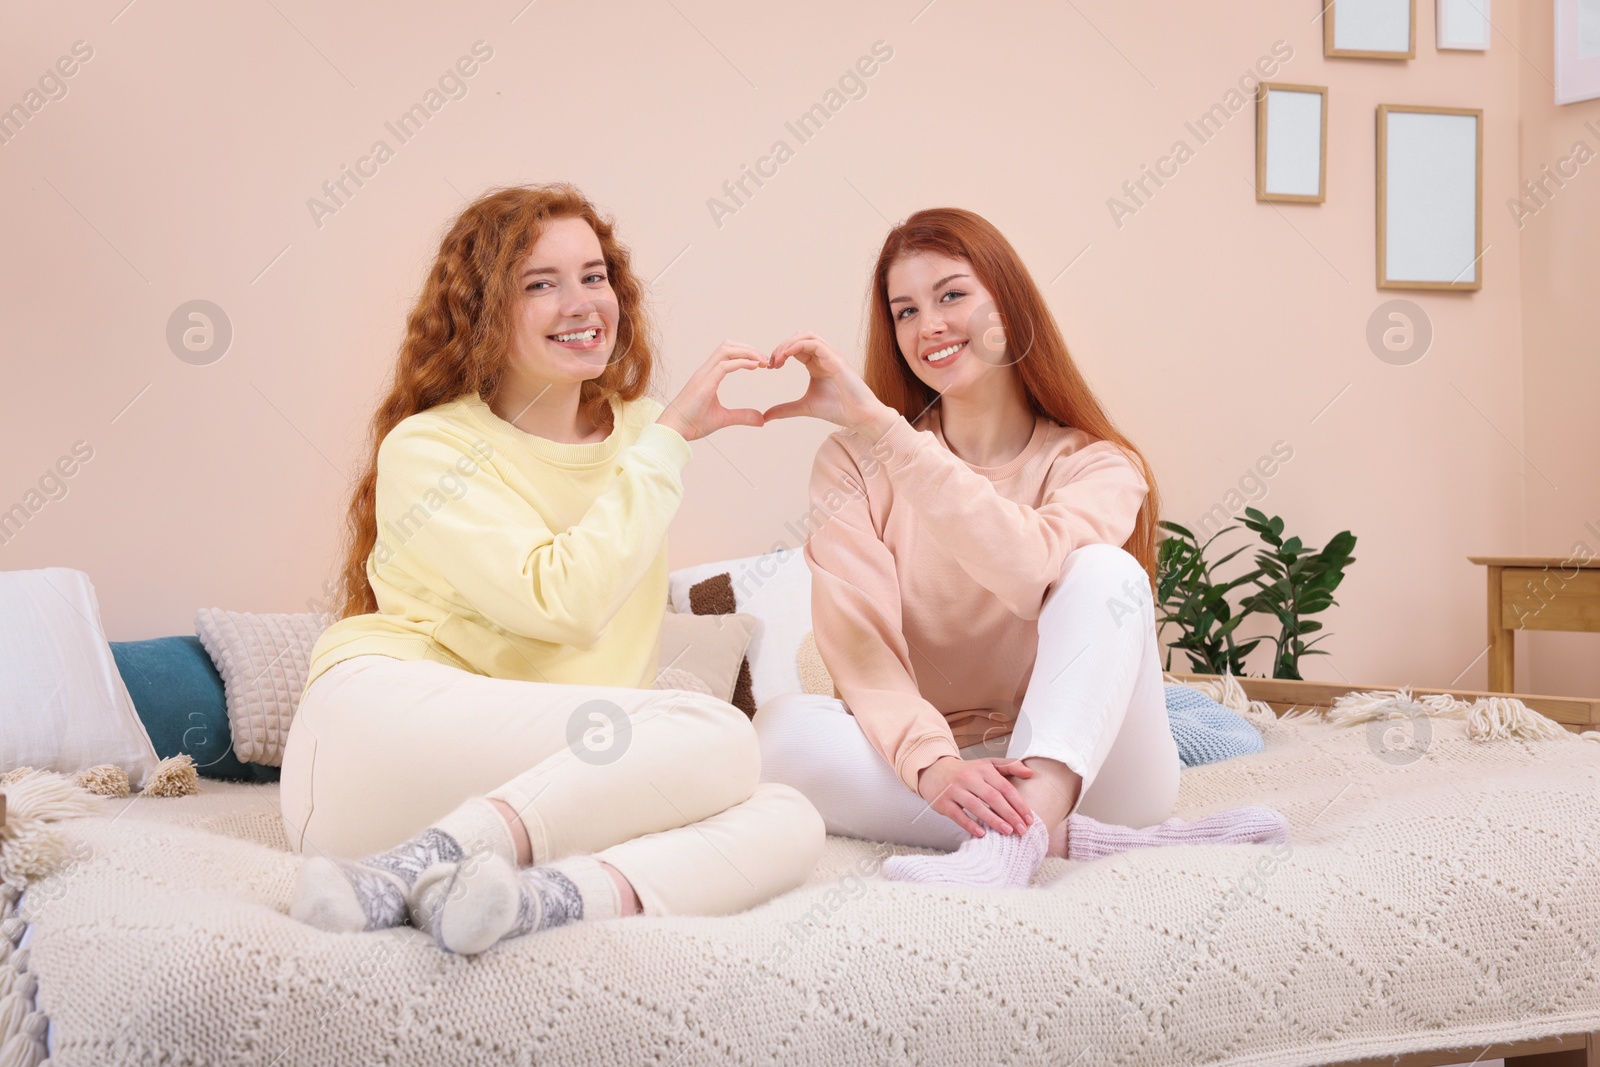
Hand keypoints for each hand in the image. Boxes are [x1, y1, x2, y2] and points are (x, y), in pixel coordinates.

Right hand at [657, 342, 768, 441]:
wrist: (674, 431)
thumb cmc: (692, 423)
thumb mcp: (723, 419)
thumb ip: (742, 416)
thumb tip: (762, 420)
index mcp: (708, 376)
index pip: (727, 353)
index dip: (746, 353)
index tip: (762, 363)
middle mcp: (705, 371)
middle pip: (728, 346)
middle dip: (748, 348)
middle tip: (765, 360)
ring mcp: (704, 375)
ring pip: (726, 350)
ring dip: (747, 352)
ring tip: (762, 361)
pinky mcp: (704, 384)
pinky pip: (724, 365)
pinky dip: (741, 362)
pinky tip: (755, 367)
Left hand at [762, 332, 897, 440]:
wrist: (860, 416)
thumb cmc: (838, 410)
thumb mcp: (804, 407)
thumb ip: (785, 409)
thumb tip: (766, 416)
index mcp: (816, 364)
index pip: (795, 348)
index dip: (780, 353)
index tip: (770, 367)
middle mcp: (824, 356)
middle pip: (799, 337)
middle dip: (782, 345)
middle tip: (771, 362)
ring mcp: (831, 355)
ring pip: (806, 335)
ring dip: (788, 343)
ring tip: (778, 358)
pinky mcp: (836, 359)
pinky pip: (814, 343)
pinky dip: (798, 346)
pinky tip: (786, 356)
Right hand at [916, 756, 1035, 837]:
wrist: (935, 771)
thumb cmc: (967, 771)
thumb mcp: (987, 764)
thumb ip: (1010, 766)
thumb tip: (1030, 772)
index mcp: (983, 769)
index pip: (1004, 787)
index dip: (1018, 803)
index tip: (1029, 818)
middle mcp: (968, 778)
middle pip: (992, 797)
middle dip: (1009, 814)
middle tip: (1022, 829)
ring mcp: (954, 789)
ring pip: (976, 806)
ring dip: (993, 820)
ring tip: (1007, 832)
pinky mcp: (943, 802)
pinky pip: (957, 815)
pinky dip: (969, 824)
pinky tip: (981, 833)